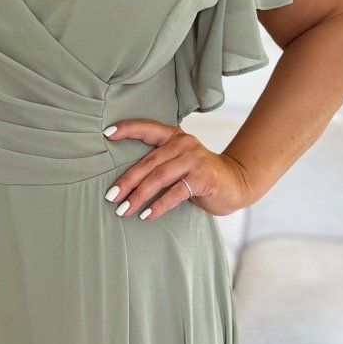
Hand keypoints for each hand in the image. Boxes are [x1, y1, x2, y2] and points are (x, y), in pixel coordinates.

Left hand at [102, 119, 252, 219]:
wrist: (236, 183)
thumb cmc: (199, 176)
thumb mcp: (179, 163)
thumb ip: (158, 164)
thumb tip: (123, 183)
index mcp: (175, 136)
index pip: (148, 128)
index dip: (128, 129)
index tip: (107, 134)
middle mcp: (184, 144)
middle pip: (148, 162)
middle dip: (127, 181)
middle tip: (111, 197)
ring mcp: (194, 160)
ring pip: (159, 177)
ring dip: (139, 195)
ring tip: (124, 210)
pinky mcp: (203, 178)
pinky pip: (175, 193)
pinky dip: (159, 205)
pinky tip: (146, 215)